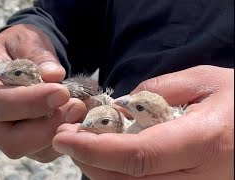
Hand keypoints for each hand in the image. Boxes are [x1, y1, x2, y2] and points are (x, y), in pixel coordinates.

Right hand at [0, 24, 86, 161]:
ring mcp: (10, 133)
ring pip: (34, 152)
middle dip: (46, 127)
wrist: (25, 57)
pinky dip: (68, 135)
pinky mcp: (30, 141)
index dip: (29, 102)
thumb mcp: (26, 39)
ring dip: (61, 132)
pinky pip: (49, 151)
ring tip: (82, 106)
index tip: (61, 92)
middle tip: (76, 105)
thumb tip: (53, 75)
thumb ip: (36, 54)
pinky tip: (81, 115)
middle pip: (10, 141)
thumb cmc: (21, 47)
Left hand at [53, 65, 233, 178]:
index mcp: (205, 142)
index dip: (95, 150)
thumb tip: (119, 110)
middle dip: (90, 162)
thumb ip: (156, 92)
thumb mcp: (202, 80)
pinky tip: (110, 158)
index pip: (138, 156)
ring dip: (101, 171)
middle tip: (68, 138)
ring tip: (84, 145)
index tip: (65, 138)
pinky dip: (120, 176)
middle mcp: (201, 177)